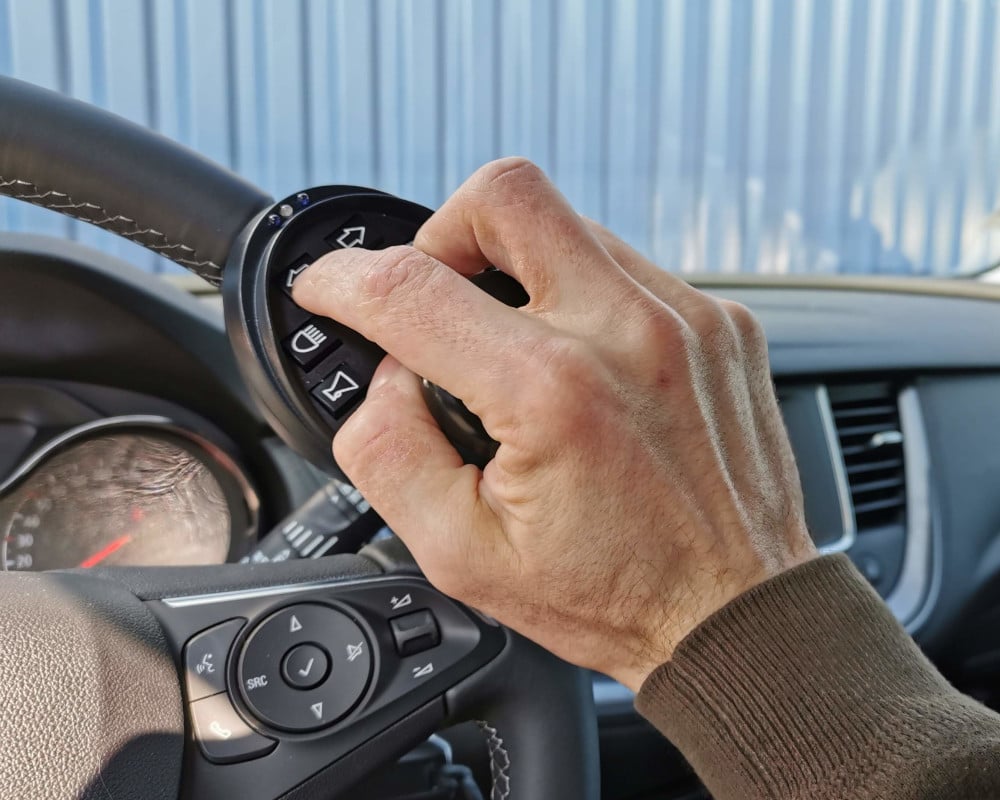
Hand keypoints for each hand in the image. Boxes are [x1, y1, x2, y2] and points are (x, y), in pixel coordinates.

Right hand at [293, 158, 816, 690]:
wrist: (737, 613)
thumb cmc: (615, 593)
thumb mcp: (463, 555)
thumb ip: (390, 452)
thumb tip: (386, 377)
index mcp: (551, 393)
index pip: (411, 290)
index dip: (344, 280)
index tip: (329, 288)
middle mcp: (629, 332)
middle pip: (504, 194)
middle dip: (443, 231)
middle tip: (436, 292)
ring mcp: (687, 317)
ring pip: (569, 222)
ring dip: (517, 267)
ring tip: (515, 346)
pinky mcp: (721, 322)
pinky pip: (626, 266)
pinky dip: (583, 297)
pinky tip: (583, 361)